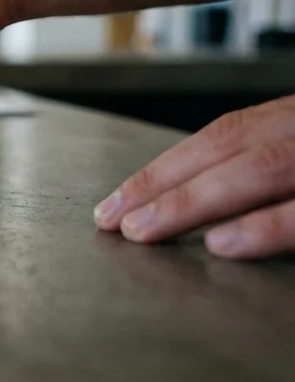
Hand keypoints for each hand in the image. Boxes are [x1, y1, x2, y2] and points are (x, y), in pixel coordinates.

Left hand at [94, 95, 294, 258]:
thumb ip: (261, 167)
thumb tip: (201, 197)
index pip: (222, 137)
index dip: (165, 168)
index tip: (118, 201)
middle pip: (228, 149)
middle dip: (164, 186)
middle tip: (116, 222)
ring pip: (261, 169)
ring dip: (195, 201)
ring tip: (144, 230)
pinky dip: (264, 227)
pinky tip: (219, 244)